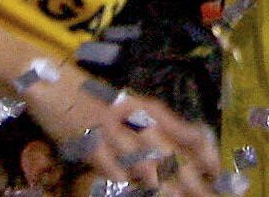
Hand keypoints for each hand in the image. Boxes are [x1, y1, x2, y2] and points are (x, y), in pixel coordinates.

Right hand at [24, 75, 218, 196]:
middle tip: (207, 196)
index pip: (185, 131)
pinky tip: (128, 188)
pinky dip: (119, 177)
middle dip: (189, 179)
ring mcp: (111, 129)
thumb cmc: (93, 100)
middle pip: (169, 152)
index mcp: (147, 109)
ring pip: (141, 159)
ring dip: (161, 183)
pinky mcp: (87, 139)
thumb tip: (181, 156)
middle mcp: (134, 118)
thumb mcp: (127, 110)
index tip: (217, 173)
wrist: (51, 82)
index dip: (204, 153)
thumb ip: (150, 131)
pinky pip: (107, 162)